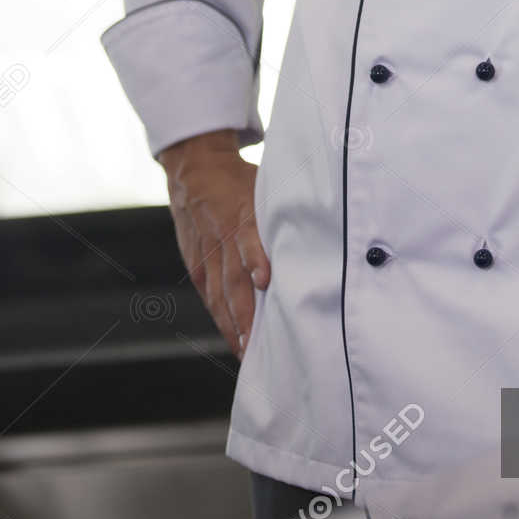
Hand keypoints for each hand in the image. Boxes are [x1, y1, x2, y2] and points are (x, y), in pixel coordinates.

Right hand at [158, 127, 270, 358]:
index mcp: (241, 213)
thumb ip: (286, 205)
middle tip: (256, 342)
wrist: (194, 168)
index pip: (247, 238)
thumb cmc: (239, 179)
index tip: (264, 281)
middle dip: (243, 312)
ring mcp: (205, 252)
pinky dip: (219, 316)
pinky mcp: (196, 262)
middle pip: (231, 277)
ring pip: (217, 292)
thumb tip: (324, 220)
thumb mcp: (264, 183)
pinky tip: (232, 338)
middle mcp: (221, 236)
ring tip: (245, 350)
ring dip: (231, 322)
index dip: (254, 258)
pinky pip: (208, 293)